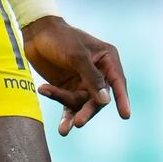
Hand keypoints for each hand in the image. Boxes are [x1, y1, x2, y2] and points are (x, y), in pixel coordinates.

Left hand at [22, 16, 130, 136]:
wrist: (37, 33)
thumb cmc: (60, 38)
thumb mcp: (76, 55)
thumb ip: (92, 78)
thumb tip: (106, 101)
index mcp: (107, 59)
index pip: (117, 81)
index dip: (122, 99)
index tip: (125, 115)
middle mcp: (98, 72)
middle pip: (98, 99)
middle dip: (88, 111)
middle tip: (78, 122)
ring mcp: (83, 82)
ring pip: (81, 104)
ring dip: (71, 114)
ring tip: (63, 128)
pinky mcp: (68, 88)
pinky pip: (67, 103)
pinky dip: (59, 103)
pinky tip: (46, 94)